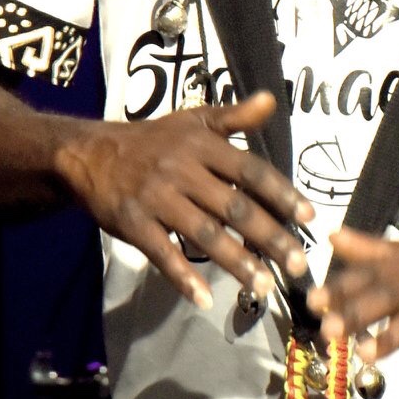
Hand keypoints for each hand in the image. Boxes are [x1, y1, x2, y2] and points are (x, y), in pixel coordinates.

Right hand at [53, 92, 312, 310]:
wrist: (89, 154)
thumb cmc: (152, 140)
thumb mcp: (192, 121)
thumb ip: (234, 117)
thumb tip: (272, 100)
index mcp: (202, 146)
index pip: (250, 170)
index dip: (281, 193)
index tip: (309, 218)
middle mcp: (182, 170)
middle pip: (234, 206)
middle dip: (269, 237)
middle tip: (298, 265)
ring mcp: (156, 198)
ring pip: (203, 234)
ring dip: (236, 262)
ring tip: (263, 286)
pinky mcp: (132, 223)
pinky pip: (162, 253)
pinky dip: (183, 277)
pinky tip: (205, 298)